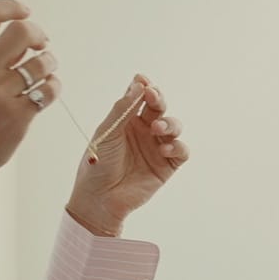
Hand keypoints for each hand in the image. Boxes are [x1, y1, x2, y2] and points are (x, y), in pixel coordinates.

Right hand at [0, 0, 60, 184]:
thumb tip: (17, 29)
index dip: (12, 7)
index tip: (25, 12)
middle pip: (22, 31)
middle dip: (38, 34)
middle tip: (40, 45)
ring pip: (42, 61)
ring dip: (50, 62)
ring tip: (44, 71)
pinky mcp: (17, 117)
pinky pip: (49, 89)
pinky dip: (53, 86)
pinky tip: (45, 90)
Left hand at [65, 75, 188, 236]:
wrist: (99, 198)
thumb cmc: (97, 165)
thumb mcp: (107, 132)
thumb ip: (122, 108)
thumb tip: (138, 83)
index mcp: (127, 120)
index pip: (140, 97)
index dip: (144, 87)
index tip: (143, 81)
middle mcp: (144, 131)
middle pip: (159, 107)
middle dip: (158, 98)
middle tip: (153, 96)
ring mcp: (156, 147)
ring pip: (174, 126)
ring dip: (169, 123)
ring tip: (157, 128)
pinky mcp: (166, 166)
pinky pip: (181, 150)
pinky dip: (176, 146)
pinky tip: (163, 149)